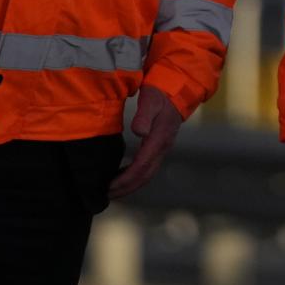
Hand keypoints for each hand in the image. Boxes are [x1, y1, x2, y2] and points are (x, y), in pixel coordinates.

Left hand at [108, 85, 182, 199]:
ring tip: (113, 191)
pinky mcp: (160, 147)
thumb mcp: (150, 100)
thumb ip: (144, 115)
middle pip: (145, 176)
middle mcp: (162, 148)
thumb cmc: (160, 94)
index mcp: (159, 139)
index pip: (141, 166)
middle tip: (106, 195)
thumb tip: (138, 132)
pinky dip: (135, 177)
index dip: (125, 179)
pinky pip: (148, 168)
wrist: (178, 89)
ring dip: (131, 186)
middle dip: (126, 188)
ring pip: (147, 174)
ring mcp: (163, 149)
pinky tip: (123, 177)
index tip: (110, 186)